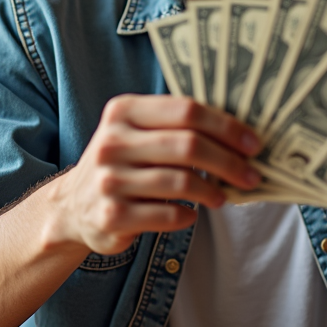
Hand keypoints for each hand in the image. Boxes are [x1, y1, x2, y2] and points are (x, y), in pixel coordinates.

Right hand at [53, 95, 260, 255]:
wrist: (73, 206)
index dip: (226, 126)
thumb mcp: (137, 131)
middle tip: (251, 175)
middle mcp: (113, 142)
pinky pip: (166, 215)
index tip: (253, 143)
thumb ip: (176, 124)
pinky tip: (191, 214)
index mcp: (123, 111)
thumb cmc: (123, 162)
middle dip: (228, 161)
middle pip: (188, 145)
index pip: (186, 110)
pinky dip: (187, 215)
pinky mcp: (112, 216)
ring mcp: (109, 180)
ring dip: (212, 191)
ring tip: (223, 197)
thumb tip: (240, 133)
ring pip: (181, 182)